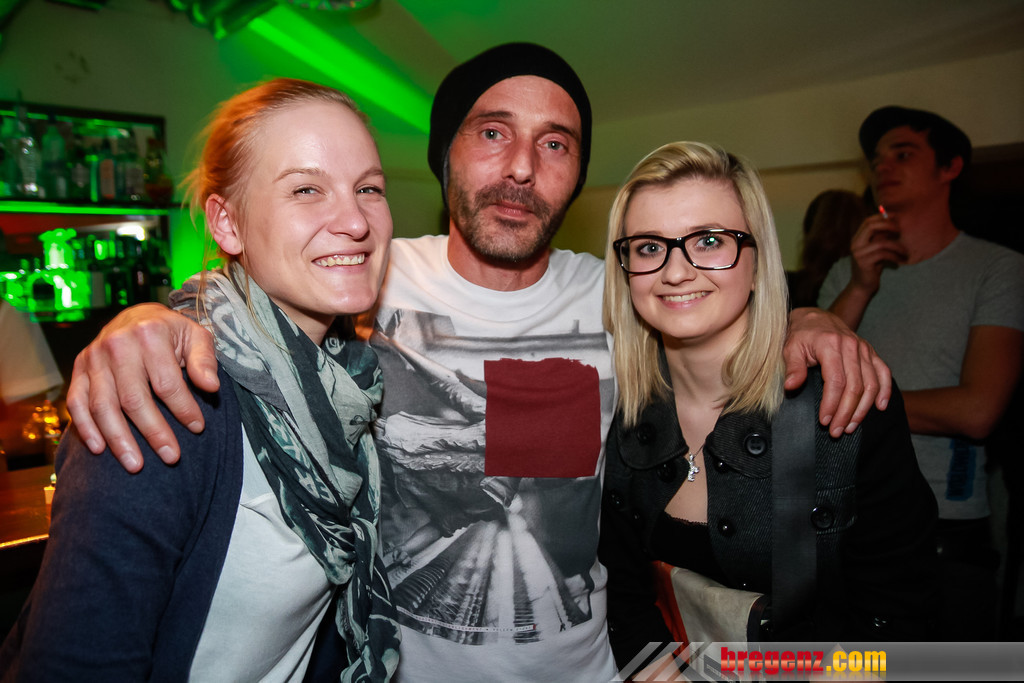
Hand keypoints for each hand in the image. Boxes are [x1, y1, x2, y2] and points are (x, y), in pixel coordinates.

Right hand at [66, 303, 218, 471]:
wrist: (136, 316)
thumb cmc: (171, 332)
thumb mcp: (195, 336)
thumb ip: (204, 360)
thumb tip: (211, 387)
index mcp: (149, 334)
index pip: (167, 382)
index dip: (183, 408)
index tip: (198, 428)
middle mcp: (116, 345)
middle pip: (134, 399)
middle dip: (154, 432)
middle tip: (172, 457)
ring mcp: (93, 358)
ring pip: (104, 406)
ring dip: (119, 439)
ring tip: (136, 465)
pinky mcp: (78, 369)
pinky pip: (77, 402)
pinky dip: (86, 427)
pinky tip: (100, 449)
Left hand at [783, 308, 891, 436]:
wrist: (814, 318)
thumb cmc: (800, 335)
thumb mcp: (790, 348)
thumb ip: (792, 367)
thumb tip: (791, 386)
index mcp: (831, 345)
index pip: (836, 381)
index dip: (831, 404)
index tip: (825, 421)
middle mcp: (851, 346)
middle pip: (855, 387)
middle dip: (846, 413)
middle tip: (837, 431)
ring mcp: (864, 349)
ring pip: (871, 384)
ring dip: (862, 409)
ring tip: (851, 426)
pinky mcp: (871, 352)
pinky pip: (884, 372)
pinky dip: (885, 391)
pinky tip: (880, 407)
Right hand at [848, 213, 907, 294]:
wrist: (863, 287)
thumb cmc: (872, 267)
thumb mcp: (876, 250)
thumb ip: (880, 238)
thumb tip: (894, 223)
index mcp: (857, 239)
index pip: (868, 221)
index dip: (882, 217)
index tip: (896, 218)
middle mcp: (855, 244)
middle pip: (871, 227)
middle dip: (888, 225)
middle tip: (901, 230)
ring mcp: (858, 254)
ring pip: (881, 243)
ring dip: (897, 246)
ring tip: (905, 251)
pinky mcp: (864, 263)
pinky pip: (883, 254)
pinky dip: (895, 256)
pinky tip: (901, 260)